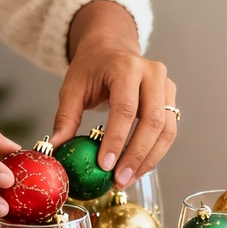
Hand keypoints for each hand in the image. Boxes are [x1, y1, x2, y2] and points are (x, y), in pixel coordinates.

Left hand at [51, 2, 176, 187]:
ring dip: (149, 160)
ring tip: (128, 179)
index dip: (117, 139)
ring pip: (166, 129)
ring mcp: (166, 86)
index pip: (125, 108)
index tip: (105, 165)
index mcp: (126, 67)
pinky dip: (154, 153)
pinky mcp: (171, 99)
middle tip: (119, 179)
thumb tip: (56, 149)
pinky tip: (138, 169)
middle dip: (136, 155)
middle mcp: (152, 74)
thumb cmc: (92, 67)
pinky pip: (168, 131)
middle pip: (152, 121)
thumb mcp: (72, 87)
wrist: (112, 47)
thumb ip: (66, 118)